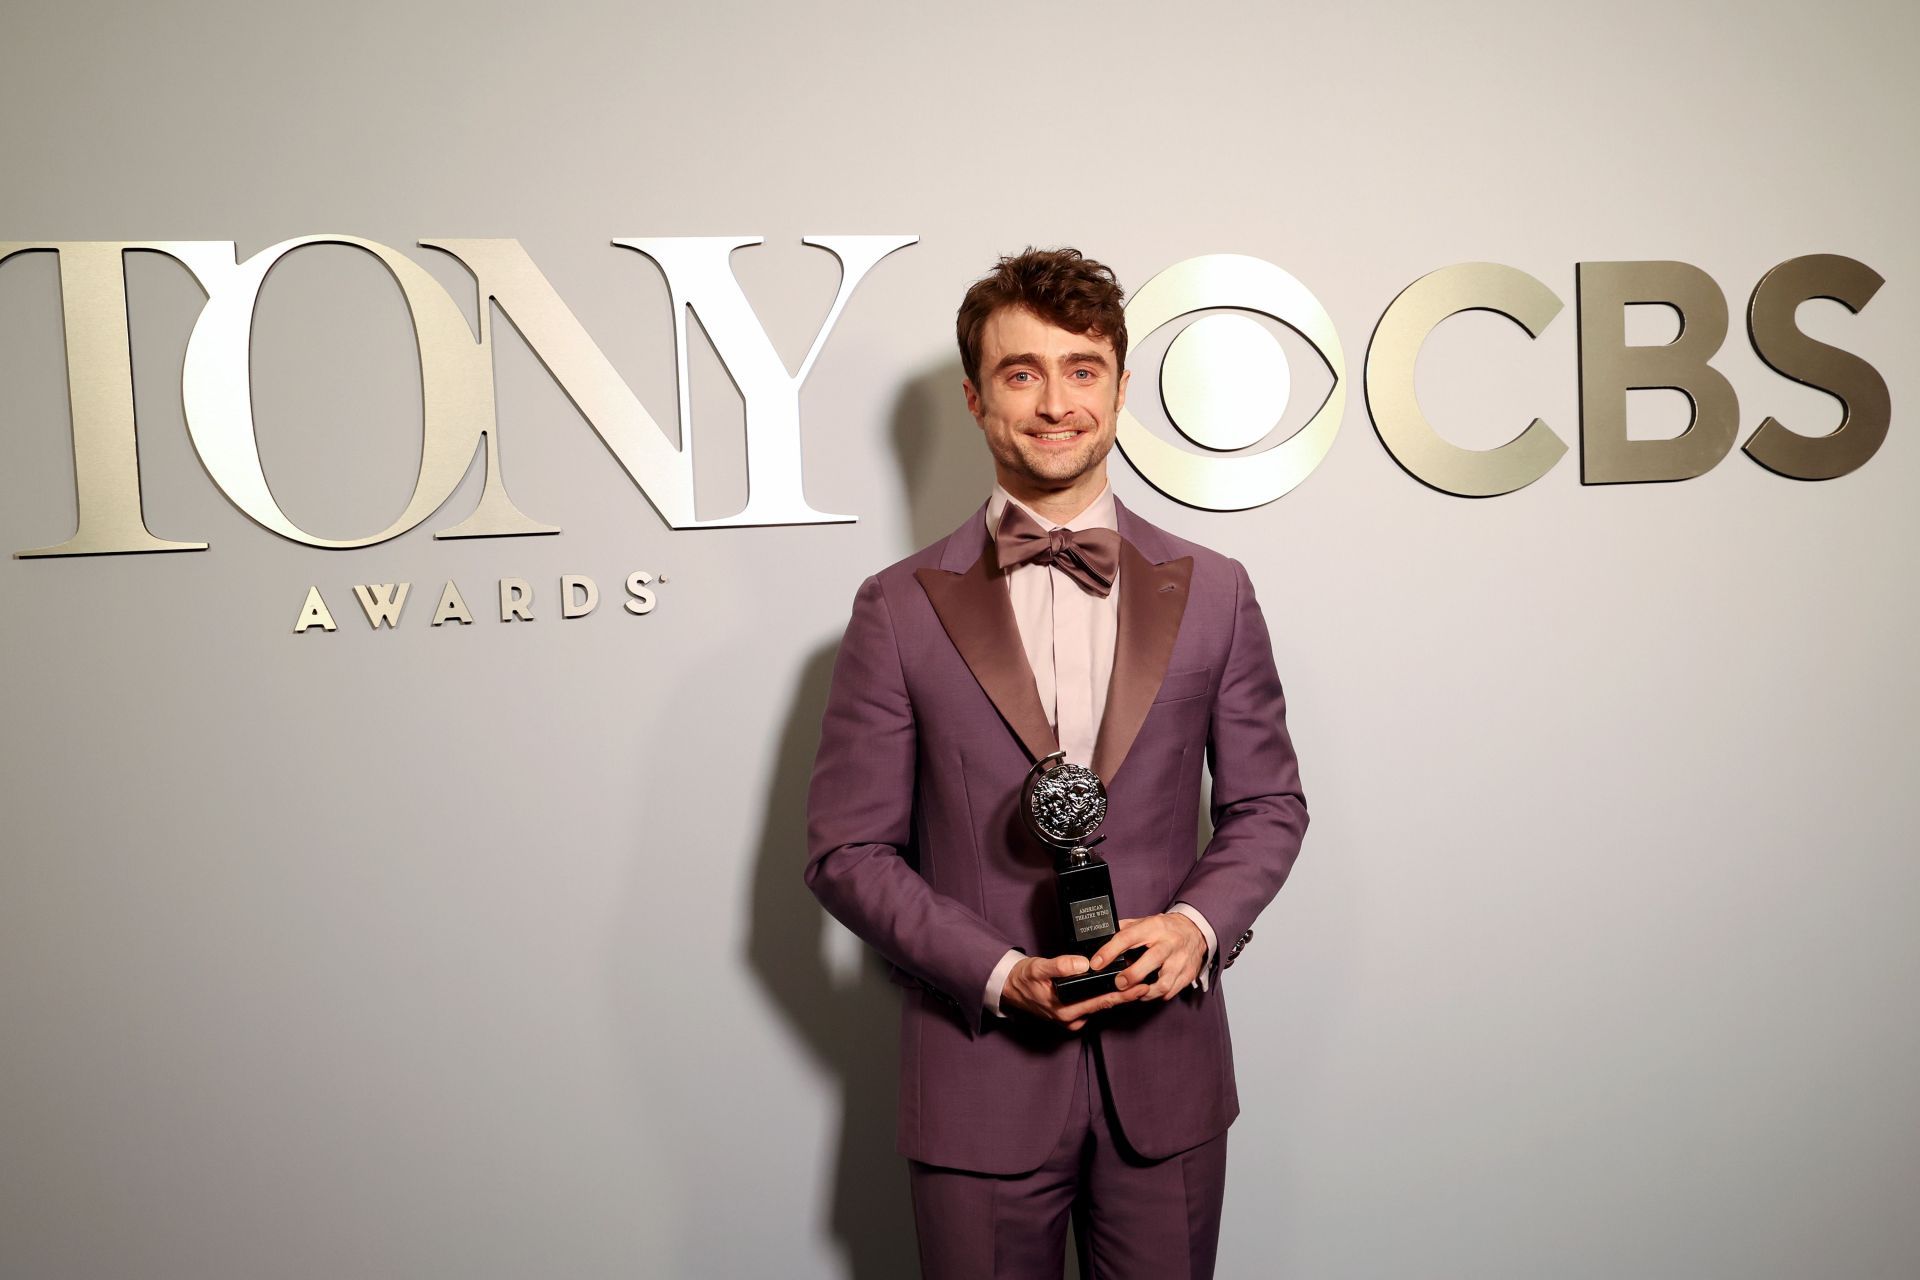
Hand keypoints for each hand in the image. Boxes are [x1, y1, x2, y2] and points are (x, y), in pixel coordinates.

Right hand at [999, 953, 1152, 1030]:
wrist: (1011, 987)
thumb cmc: (1025, 978)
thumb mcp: (1039, 968)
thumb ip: (1060, 966)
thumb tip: (1082, 964)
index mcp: (1065, 1011)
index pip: (1101, 1002)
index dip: (1122, 994)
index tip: (1140, 986)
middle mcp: (1071, 1019)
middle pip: (1105, 1006)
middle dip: (1127, 996)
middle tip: (1148, 984)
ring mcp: (1072, 1019)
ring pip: (1099, 1007)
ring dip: (1117, 996)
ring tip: (1137, 984)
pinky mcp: (1071, 1015)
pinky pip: (1092, 1006)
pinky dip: (1104, 997)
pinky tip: (1115, 987)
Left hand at [1088, 913, 1205, 1001]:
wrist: (1195, 931)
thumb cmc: (1164, 928)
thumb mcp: (1144, 922)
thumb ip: (1124, 929)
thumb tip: (1100, 938)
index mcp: (1153, 927)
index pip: (1128, 937)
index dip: (1110, 951)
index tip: (1096, 963)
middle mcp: (1169, 942)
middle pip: (1151, 960)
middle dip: (1132, 975)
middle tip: (1118, 984)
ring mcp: (1181, 959)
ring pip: (1164, 982)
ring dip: (1146, 992)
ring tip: (1133, 993)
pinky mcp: (1188, 974)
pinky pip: (1171, 991)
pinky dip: (1157, 996)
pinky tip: (1148, 993)